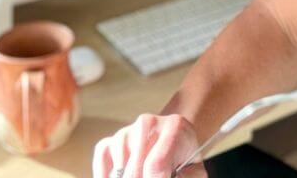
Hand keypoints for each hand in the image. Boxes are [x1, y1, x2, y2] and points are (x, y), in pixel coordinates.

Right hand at [92, 113, 207, 177]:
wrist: (174, 137)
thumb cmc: (184, 158)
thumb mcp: (195, 169)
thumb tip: (163, 177)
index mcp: (174, 127)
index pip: (155, 165)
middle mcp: (148, 123)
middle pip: (135, 169)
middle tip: (150, 177)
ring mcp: (127, 130)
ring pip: (119, 166)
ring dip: (127, 177)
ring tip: (143, 174)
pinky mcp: (111, 139)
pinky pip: (101, 158)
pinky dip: (104, 173)